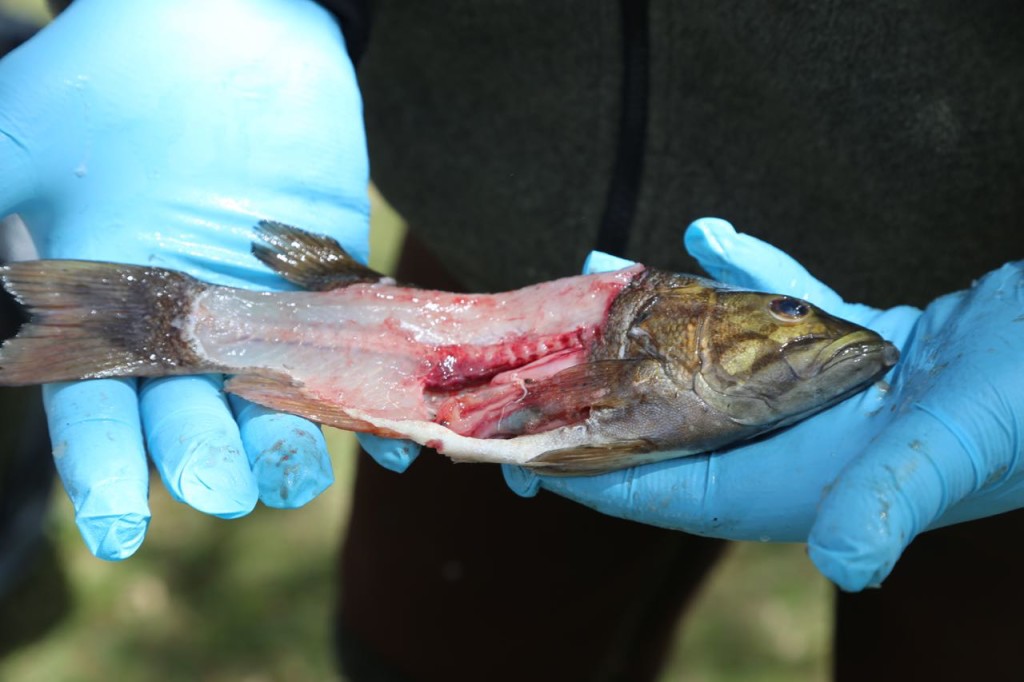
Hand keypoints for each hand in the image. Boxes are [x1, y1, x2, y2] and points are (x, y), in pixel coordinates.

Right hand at [0, 0, 379, 558]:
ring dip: (289, 444)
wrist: (224, 25)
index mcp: (111, 316)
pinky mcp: (333, 286)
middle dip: (206, 460)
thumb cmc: (111, 74)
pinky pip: (355, 352)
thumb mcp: (24, 143)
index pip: (97, 414)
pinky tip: (396, 432)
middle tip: (226, 494)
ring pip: (276, 401)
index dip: (106, 473)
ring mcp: (265, 312)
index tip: (120, 529)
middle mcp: (189, 331)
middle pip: (192, 420)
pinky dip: (377, 393)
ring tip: (296, 482)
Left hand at [505, 218, 1022, 590]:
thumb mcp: (958, 445)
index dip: (588, 473)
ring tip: (602, 275)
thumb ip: (895, 498)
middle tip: (538, 350)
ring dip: (655, 321)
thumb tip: (846, 566)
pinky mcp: (847, 352)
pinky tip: (710, 236)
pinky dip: (741, 277)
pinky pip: (773, 315)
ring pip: (710, 362)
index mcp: (796, 484)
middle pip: (667, 422)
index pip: (664, 487)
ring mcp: (816, 399)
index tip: (516, 451)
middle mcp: (792, 447)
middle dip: (601, 389)